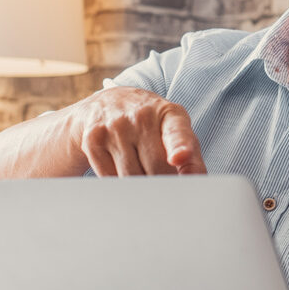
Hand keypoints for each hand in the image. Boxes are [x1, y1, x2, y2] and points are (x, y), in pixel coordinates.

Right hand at [72, 86, 205, 175]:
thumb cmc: (150, 124)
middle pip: (155, 167)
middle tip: (161, 180)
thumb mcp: (175, 130)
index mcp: (169, 113)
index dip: (180, 147)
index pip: (176, 132)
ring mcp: (115, 127)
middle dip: (161, 181)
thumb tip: (195, 180)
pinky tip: (120, 167)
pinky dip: (118, 182)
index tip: (179, 158)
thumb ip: (192, 156)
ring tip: (140, 169)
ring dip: (139, 184)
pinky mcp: (93, 140)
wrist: (106, 104)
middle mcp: (141, 116)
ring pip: (131, 176)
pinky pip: (109, 178)